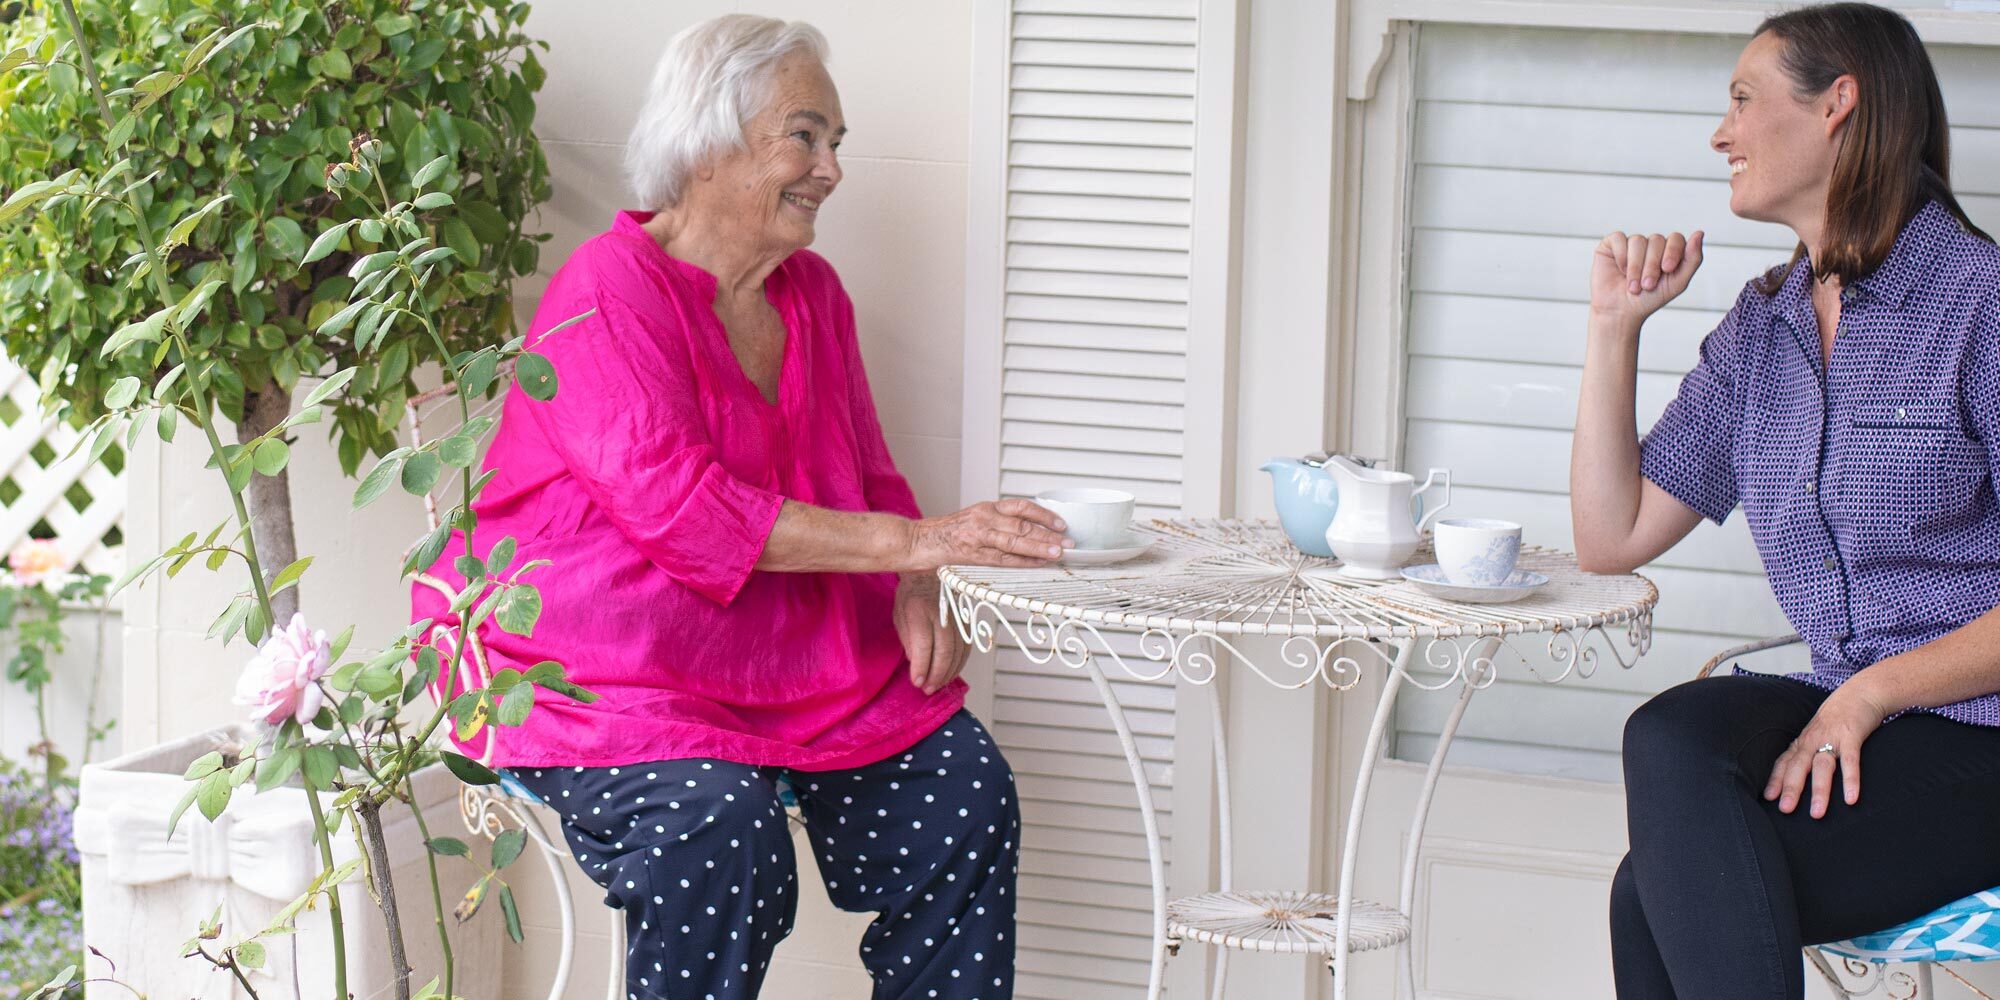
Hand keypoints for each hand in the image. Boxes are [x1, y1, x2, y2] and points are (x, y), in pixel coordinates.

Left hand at [893, 572, 967, 694]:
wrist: (931, 574)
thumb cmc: (911, 597)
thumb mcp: (899, 616)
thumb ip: (908, 639)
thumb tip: (916, 662)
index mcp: (919, 609)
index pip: (923, 643)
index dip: (921, 666)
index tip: (916, 682)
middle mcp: (941, 613)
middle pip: (944, 650)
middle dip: (936, 674)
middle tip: (927, 689)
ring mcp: (956, 617)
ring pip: (958, 651)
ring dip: (948, 673)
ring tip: (937, 685)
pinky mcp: (966, 622)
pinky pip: (966, 648)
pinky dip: (959, 664)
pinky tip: (950, 674)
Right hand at [906, 499, 1069, 569]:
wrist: (915, 540)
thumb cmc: (944, 533)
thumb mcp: (973, 519)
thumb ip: (996, 523)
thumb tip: (1025, 531)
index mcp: (986, 507)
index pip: (1022, 506)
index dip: (1044, 514)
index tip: (1062, 522)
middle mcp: (984, 518)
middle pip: (1023, 525)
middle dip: (1049, 534)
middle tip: (1069, 541)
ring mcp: (977, 536)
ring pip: (1015, 541)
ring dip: (1040, 548)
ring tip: (1058, 553)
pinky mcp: (971, 554)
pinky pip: (1002, 559)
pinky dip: (1022, 562)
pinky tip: (1036, 564)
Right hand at [1590, 230, 1704, 327]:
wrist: (1621, 312)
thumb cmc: (1649, 299)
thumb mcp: (1677, 282)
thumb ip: (1692, 259)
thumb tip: (1699, 233)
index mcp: (1668, 251)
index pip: (1676, 238)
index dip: (1672, 251)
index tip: (1667, 269)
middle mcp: (1650, 245)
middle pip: (1656, 240)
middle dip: (1652, 265)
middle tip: (1647, 285)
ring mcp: (1630, 244)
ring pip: (1638, 241)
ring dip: (1636, 266)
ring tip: (1633, 285)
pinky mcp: (1611, 245)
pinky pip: (1619, 238)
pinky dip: (1621, 257)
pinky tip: (1620, 270)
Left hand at [1765, 683, 1890, 818]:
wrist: (1860, 693)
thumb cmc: (1836, 718)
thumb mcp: (1817, 734)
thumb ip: (1808, 753)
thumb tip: (1797, 776)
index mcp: (1803, 741)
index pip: (1784, 762)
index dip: (1775, 779)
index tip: (1768, 798)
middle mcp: (1813, 740)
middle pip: (1798, 766)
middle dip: (1791, 788)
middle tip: (1785, 810)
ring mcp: (1832, 738)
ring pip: (1822, 767)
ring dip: (1819, 791)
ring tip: (1817, 814)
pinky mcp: (1852, 736)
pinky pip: (1851, 761)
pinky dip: (1850, 780)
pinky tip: (1851, 798)